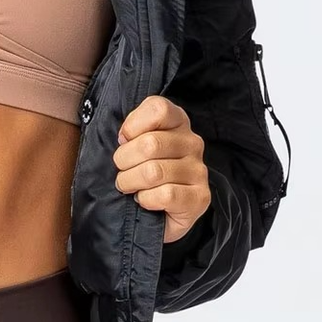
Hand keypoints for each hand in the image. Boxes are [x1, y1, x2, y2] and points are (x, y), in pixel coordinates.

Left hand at [113, 95, 210, 243]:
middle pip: (150, 144)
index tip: (124, 141)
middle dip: (124, 161)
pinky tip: (144, 200)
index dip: (132, 126)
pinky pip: (165, 195)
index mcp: (177, 122)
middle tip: (122, 171)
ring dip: (131, 182)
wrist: (158, 213)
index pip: (158, 109)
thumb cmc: (140, 172)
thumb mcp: (132, 145)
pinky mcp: (200, 197)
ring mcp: (199, 170)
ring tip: (130, 186)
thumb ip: (129, 132)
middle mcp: (192, 142)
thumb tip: (124, 137)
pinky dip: (146, 200)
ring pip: (154, 172)